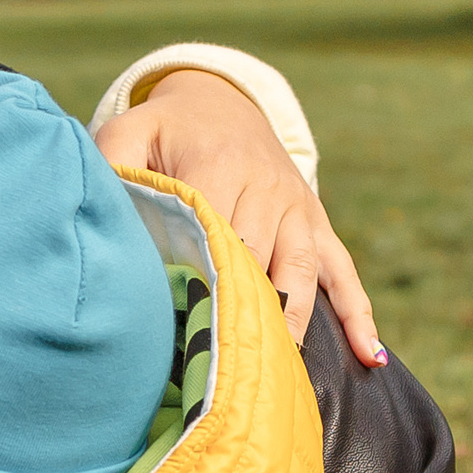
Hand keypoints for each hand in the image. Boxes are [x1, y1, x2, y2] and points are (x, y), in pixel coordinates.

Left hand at [94, 68, 384, 368]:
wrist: (220, 101)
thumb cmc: (163, 130)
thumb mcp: (129, 133)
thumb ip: (111, 163)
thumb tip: (103, 209)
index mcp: (219, 166)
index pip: (214, 233)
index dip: (203, 280)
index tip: (189, 326)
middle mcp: (267, 188)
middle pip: (260, 261)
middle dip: (246, 312)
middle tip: (228, 367)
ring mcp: (298, 208)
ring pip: (300, 272)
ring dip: (293, 322)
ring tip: (280, 371)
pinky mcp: (316, 222)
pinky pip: (344, 270)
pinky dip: (359, 313)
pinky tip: (369, 355)